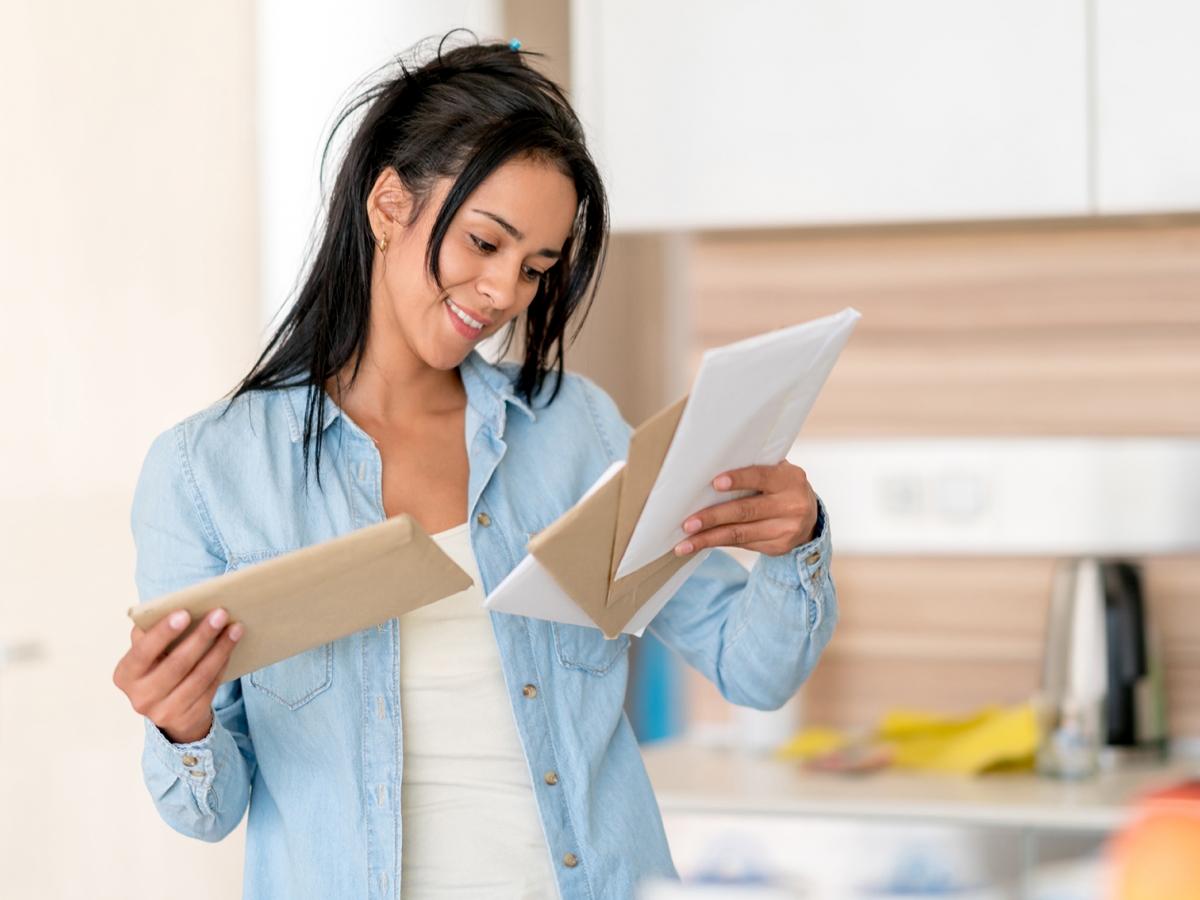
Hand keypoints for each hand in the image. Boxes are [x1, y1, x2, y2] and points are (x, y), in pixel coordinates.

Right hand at [113, 608, 243, 744]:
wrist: (167, 707)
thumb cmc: (156, 668)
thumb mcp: (146, 654)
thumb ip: (150, 634)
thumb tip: (174, 606)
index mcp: (125, 675)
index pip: (142, 652)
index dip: (163, 632)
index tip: (184, 612)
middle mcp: (141, 697)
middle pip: (177, 664)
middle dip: (201, 636)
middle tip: (220, 614)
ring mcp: (165, 712)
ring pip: (199, 676)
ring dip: (220, 649)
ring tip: (235, 628)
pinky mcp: (188, 718)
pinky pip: (210, 687)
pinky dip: (222, 664)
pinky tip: (231, 646)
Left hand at [674, 461, 818, 556]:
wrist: (809, 517)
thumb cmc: (781, 487)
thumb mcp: (777, 472)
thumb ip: (754, 470)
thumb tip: (709, 471)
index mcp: (790, 479)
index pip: (761, 477)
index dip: (738, 480)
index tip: (714, 483)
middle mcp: (792, 505)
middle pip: (745, 511)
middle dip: (713, 517)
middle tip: (687, 522)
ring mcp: (786, 529)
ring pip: (740, 533)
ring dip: (708, 538)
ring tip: (684, 543)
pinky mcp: (778, 547)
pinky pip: (743, 544)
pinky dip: (719, 543)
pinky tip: (700, 543)